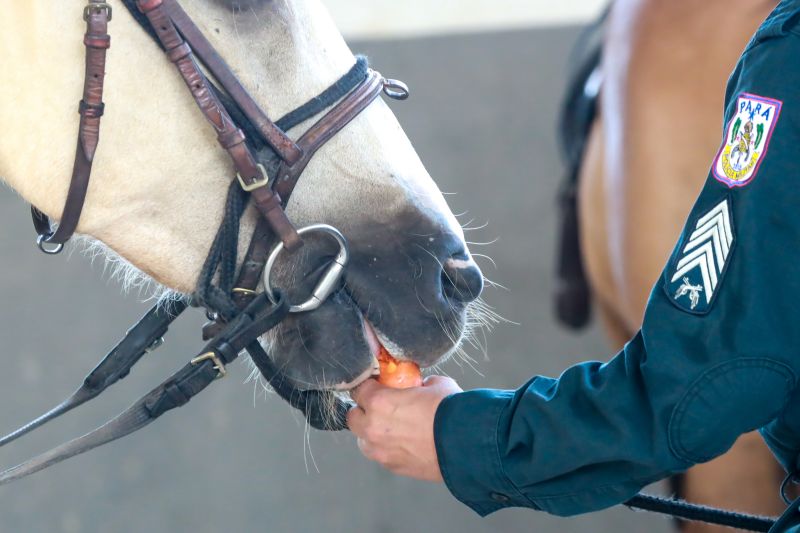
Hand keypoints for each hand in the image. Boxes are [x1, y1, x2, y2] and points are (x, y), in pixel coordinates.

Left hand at [347, 375, 462, 481]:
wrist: (466, 444)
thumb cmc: (451, 411)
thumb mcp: (435, 384)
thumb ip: (420, 384)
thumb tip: (420, 385)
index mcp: (379, 402)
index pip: (358, 389)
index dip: (368, 385)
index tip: (376, 384)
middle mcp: (373, 427)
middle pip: (352, 416)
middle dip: (364, 410)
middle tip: (380, 406)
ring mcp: (380, 450)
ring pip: (363, 439)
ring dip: (371, 432)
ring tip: (392, 427)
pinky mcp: (392, 466)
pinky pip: (380, 454)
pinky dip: (386, 447)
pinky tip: (405, 442)